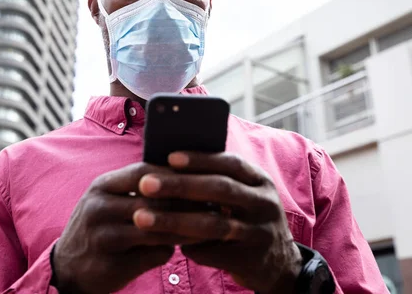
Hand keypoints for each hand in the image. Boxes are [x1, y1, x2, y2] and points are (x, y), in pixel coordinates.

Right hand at [52, 163, 201, 293]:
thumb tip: (183, 177)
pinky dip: (171, 251)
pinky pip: (152, 255)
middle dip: (187, 203)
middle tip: (215, 204)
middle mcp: (99, 207)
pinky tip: (185, 248)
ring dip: (186, 229)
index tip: (201, 177)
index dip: (173, 174)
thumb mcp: (108, 200)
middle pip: (154, 201)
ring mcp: (104, 237)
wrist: (66, 268)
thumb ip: (138, 189)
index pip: (144, 172)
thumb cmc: (98, 228)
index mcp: (101, 186)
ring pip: (158, 230)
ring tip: (210, 226)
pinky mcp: (112, 264)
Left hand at [134, 152, 302, 293]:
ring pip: (213, 224)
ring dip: (173, 220)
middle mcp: (264, 203)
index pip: (229, 162)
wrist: (278, 263)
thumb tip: (167, 164)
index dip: (199, 159)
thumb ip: (215, 179)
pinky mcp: (252, 260)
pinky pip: (214, 252)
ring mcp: (261, 232)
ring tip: (142, 218)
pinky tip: (164, 244)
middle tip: (145, 184)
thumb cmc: (245, 217)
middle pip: (220, 189)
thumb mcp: (242, 194)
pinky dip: (188, 247)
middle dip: (179, 185)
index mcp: (259, 180)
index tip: (169, 157)